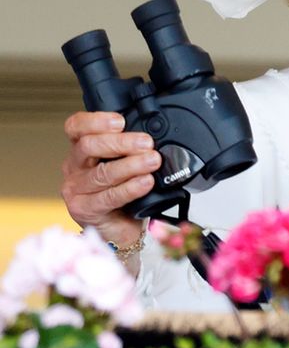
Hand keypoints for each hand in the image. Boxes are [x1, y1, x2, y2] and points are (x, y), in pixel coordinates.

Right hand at [60, 111, 160, 244]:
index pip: (76, 127)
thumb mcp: (126, 162)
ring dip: (131, 165)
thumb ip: (133, 148)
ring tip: (152, 161)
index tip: (120, 121)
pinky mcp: (84, 209)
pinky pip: (108, 197)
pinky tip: (145, 182)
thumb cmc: (124, 190)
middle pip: (89, 146)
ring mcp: (76, 189)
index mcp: (82, 149)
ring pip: (101, 172)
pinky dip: (130, 188)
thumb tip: (155, 138)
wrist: (121, 226)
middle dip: (121, 142)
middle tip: (146, 143)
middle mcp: (75, 166)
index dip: (96, 121)